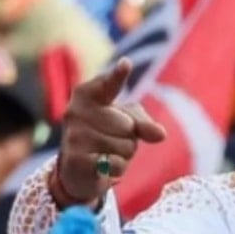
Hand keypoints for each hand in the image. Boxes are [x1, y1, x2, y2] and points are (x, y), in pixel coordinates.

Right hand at [57, 58, 167, 201]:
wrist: (80, 169)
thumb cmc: (106, 135)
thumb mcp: (128, 122)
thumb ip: (145, 123)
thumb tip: (160, 134)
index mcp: (87, 95)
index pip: (106, 85)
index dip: (117, 76)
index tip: (126, 64)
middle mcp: (75, 112)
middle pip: (129, 126)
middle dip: (129, 138)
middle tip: (112, 140)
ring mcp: (74, 136)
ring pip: (125, 147)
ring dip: (123, 155)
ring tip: (105, 153)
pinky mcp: (76, 160)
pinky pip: (117, 164)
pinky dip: (118, 168)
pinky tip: (103, 166)